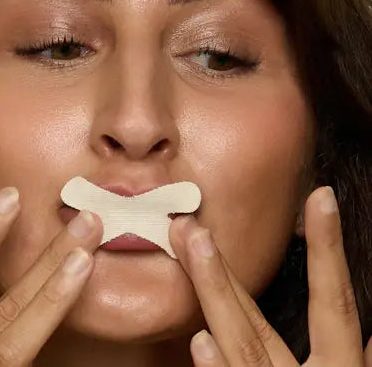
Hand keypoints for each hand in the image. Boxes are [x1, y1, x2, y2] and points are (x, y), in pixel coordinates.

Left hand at [169, 186, 371, 365]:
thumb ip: (363, 352)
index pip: (333, 301)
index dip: (328, 248)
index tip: (321, 196)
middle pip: (259, 324)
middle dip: (225, 275)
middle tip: (195, 230)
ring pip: (241, 348)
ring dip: (213, 300)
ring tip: (192, 253)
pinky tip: (200, 341)